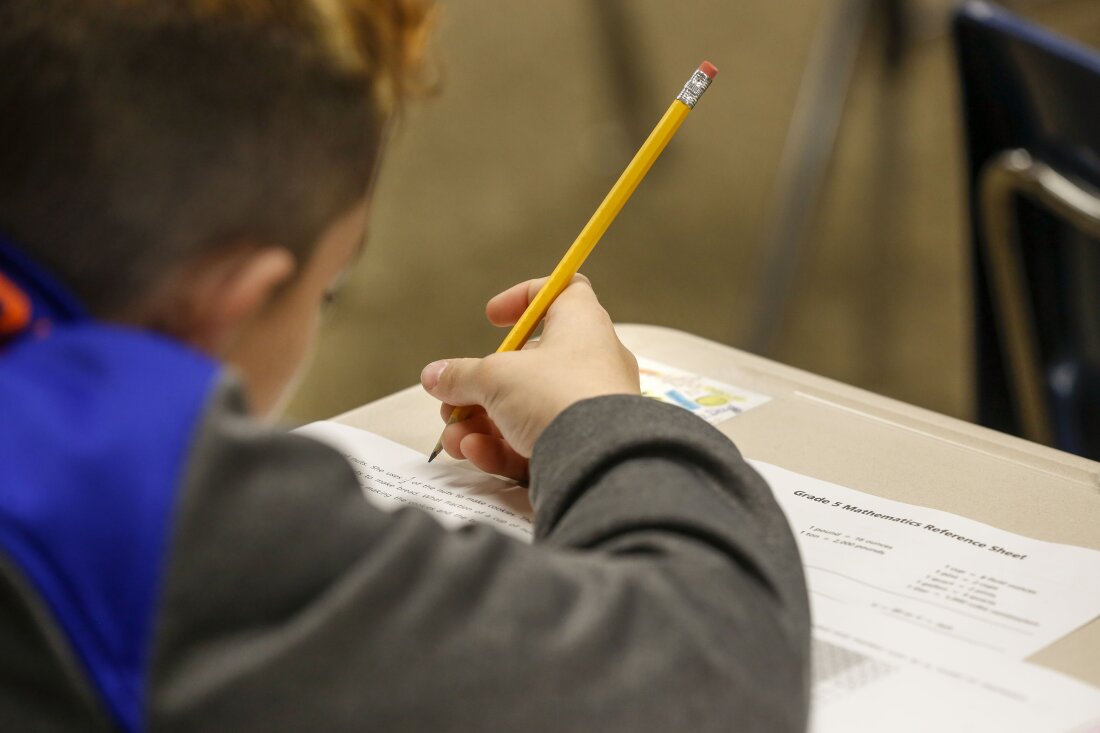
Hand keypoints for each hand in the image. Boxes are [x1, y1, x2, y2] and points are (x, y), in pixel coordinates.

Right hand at [421, 275, 639, 480]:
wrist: (600, 461)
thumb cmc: (558, 396)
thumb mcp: (496, 377)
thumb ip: (462, 375)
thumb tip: (435, 376)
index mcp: (581, 324)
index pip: (561, 292)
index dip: (523, 298)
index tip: (493, 317)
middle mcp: (590, 362)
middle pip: (527, 365)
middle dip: (480, 387)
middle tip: (451, 401)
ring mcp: (588, 408)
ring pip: (525, 410)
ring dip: (481, 423)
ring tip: (454, 438)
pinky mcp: (582, 446)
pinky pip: (537, 441)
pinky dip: (502, 447)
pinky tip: (474, 452)